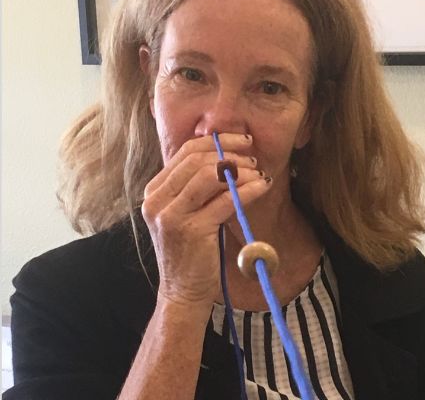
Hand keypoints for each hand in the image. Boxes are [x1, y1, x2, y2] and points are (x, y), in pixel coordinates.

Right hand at [141, 133, 271, 306]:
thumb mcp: (186, 212)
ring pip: (210, 175)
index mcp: (154, 191)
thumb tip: (227, 156)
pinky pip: (225, 200)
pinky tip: (262, 186)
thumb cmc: (191, 249)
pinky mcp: (191, 230)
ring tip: (258, 173)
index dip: (217, 142)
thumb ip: (196, 186)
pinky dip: (248, 189)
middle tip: (253, 158)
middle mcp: (157, 200)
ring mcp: (171, 215)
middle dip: (230, 154)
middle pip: (197, 159)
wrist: (183, 291)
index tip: (241, 142)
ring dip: (240, 170)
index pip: (185, 152)